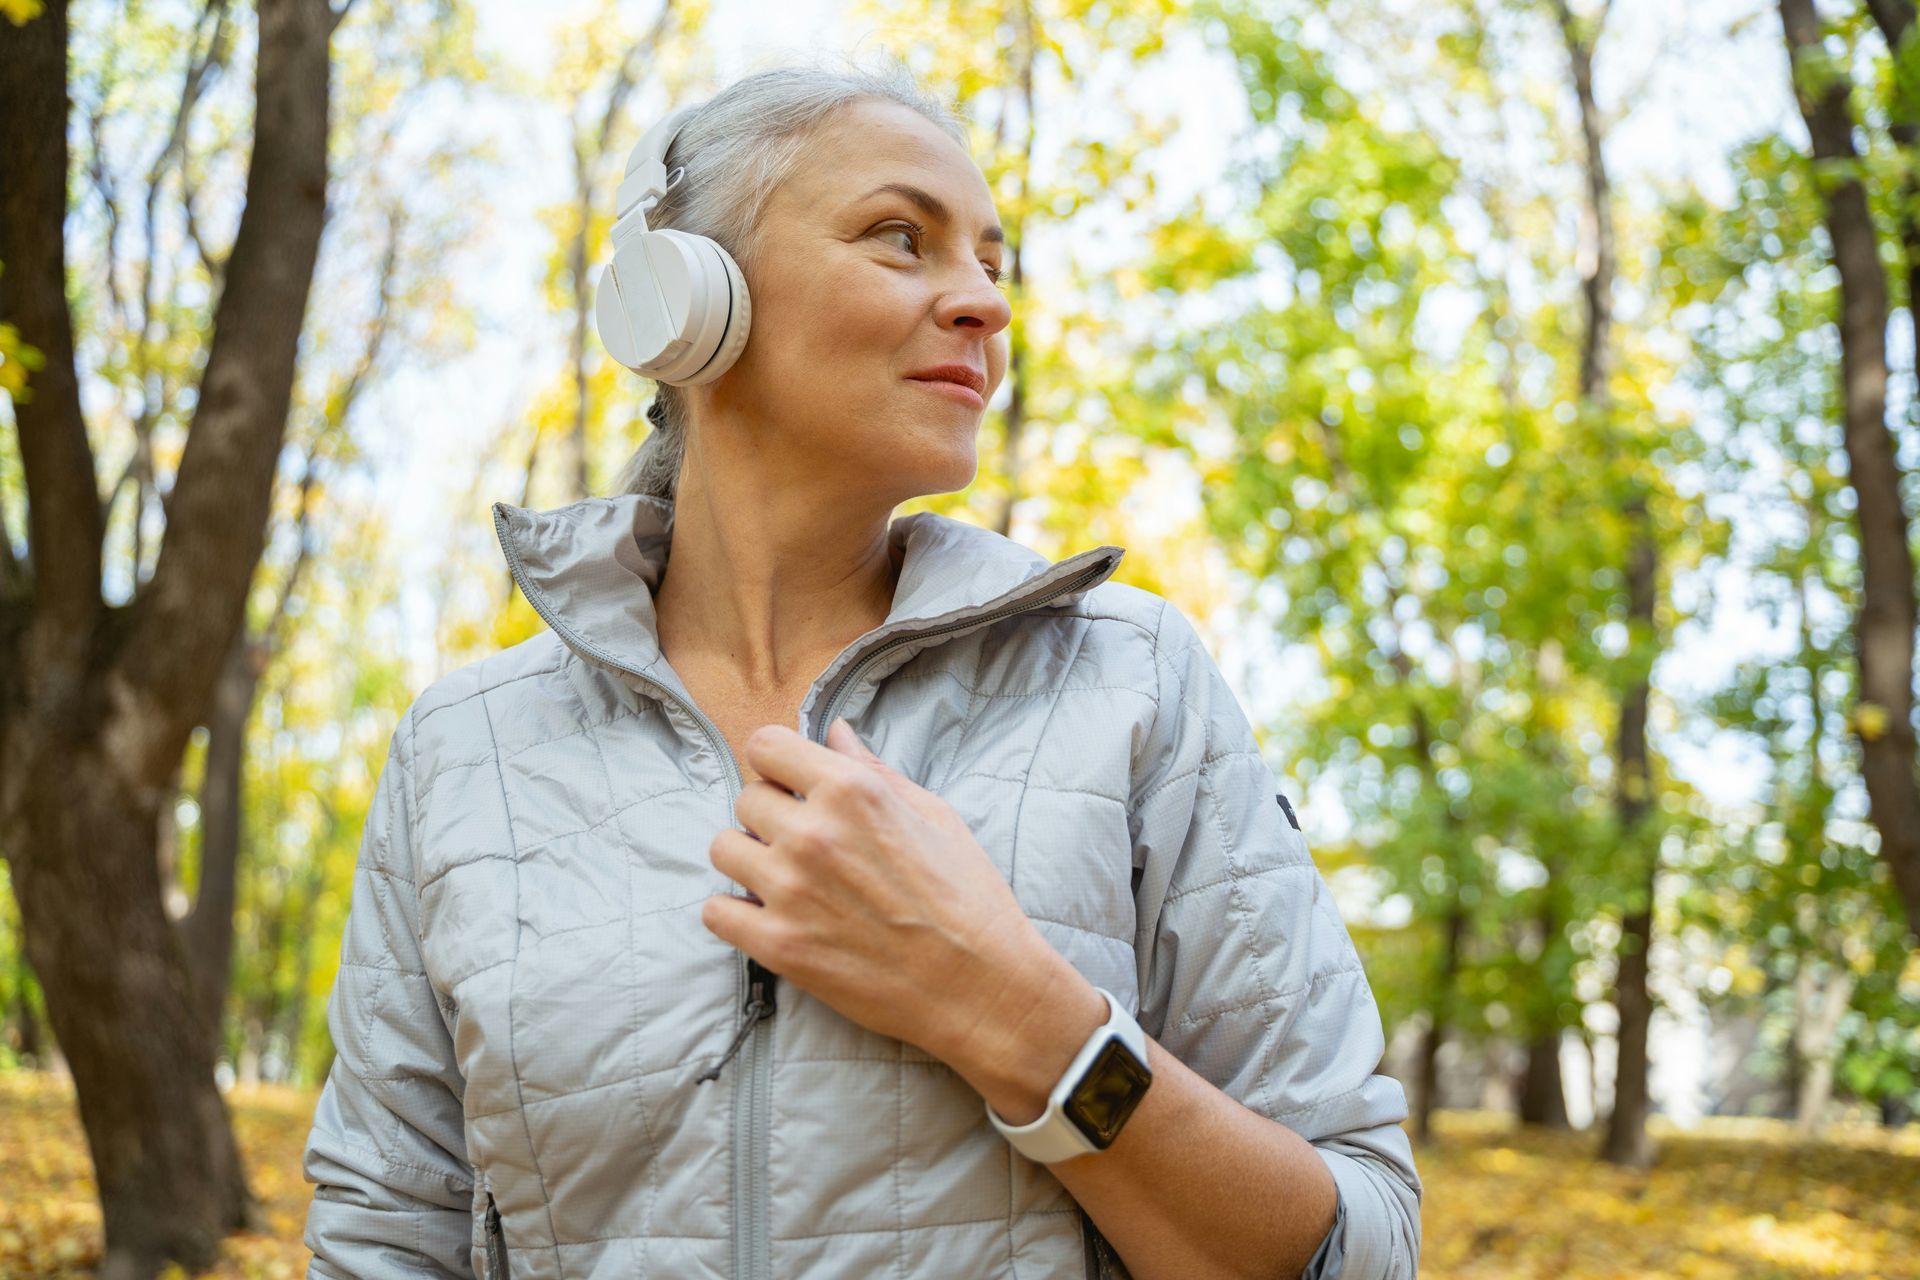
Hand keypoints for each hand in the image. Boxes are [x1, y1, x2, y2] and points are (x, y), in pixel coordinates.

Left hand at [699, 718, 1044, 1057]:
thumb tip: (835, 732)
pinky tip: (769, 917)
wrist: (981, 987)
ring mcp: (790, 890)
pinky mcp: (779, 946)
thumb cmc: (969, 899)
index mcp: (853, 791)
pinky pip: (715, 912)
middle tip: (804, 844)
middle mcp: (813, 833)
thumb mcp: (933, 815)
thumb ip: (874, 769)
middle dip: (770, 816)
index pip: (766, 746)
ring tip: (786, 881)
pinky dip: (735, 914)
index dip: (776, 764)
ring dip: (749, 861)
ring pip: (724, 850)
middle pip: (746, 799)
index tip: (790, 784)